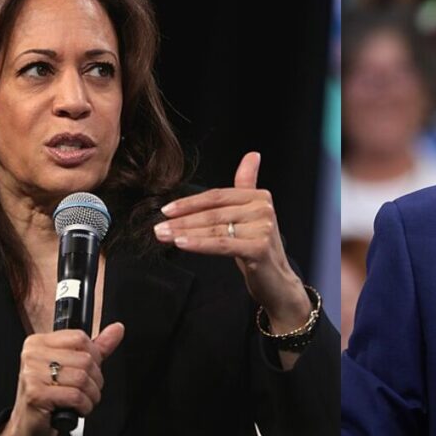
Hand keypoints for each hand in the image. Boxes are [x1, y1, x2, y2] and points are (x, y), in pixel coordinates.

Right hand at [0, 323, 124, 435]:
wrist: (28, 421)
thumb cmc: (49, 391)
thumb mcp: (72, 364)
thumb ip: (96, 347)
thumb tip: (117, 329)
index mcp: (39, 341)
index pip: (80, 338)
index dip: (94, 355)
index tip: (91, 368)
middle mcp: (32, 354)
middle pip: (84, 359)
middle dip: (95, 379)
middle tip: (88, 388)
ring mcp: (32, 374)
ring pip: (82, 378)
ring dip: (91, 394)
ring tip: (85, 399)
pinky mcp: (35, 394)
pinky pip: (75, 396)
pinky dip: (84, 405)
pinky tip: (78, 408)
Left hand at [154, 152, 311, 332]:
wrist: (277, 281)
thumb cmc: (258, 247)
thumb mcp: (252, 214)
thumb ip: (247, 184)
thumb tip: (253, 155)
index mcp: (260, 196)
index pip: (217, 196)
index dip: (190, 203)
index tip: (167, 210)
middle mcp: (263, 209)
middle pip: (213, 213)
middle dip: (182, 220)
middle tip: (158, 226)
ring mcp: (263, 228)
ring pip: (214, 229)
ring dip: (184, 232)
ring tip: (163, 235)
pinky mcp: (258, 248)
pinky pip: (222, 244)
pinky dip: (199, 244)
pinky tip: (181, 243)